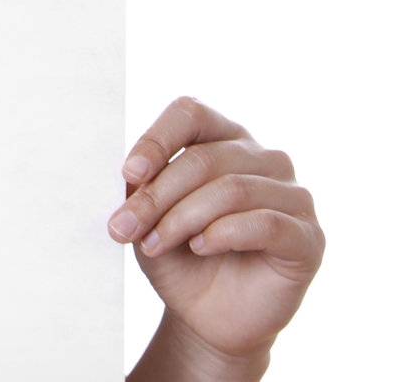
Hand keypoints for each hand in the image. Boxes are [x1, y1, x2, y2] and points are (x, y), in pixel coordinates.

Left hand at [110, 97, 324, 376]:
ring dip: (181, 219)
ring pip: (231, 189)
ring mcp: (294, 196)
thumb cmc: (179, 257)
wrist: (207, 317)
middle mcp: (266, 159)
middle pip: (204, 159)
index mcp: (225, 139)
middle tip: (123, 227)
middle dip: (156, 196)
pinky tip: (200, 248)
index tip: (127, 174)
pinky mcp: (308, 237)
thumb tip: (131, 171)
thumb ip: (143, 187)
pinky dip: (222, 235)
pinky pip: (264, 223)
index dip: (157, 139)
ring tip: (154, 244)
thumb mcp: (149, 217)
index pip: (191, 114)